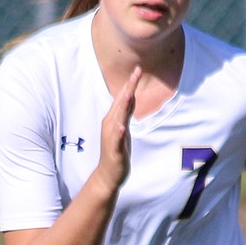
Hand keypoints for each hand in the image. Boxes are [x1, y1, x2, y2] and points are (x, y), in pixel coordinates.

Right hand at [95, 65, 142, 193]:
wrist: (107, 175)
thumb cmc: (116, 151)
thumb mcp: (124, 128)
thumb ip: (126, 112)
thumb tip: (131, 95)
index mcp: (113, 119)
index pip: (123, 98)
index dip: (130, 84)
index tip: (138, 69)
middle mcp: (111, 125)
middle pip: (121, 103)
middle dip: (129, 88)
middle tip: (136, 72)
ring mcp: (112, 138)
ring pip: (118, 119)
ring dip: (122, 107)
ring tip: (128, 94)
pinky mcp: (114, 151)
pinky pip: (117, 140)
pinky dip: (119, 133)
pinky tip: (122, 127)